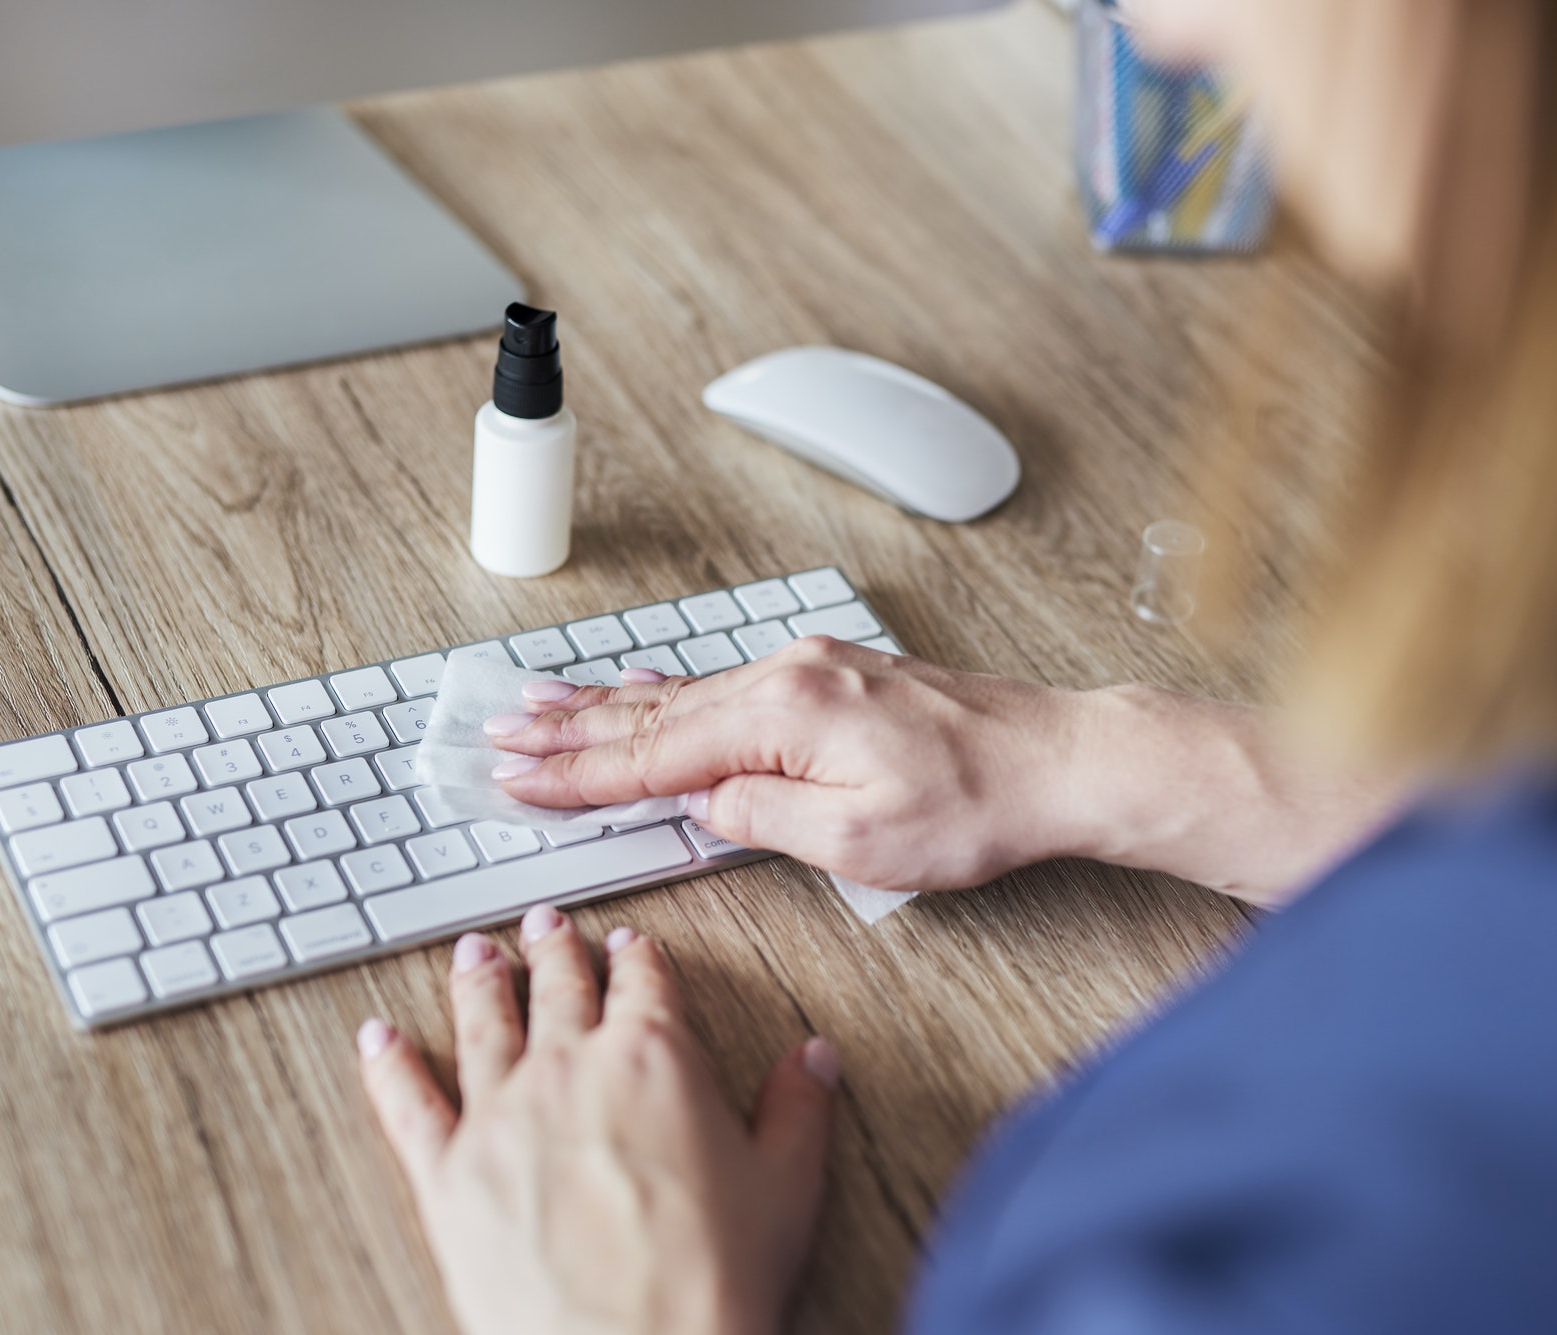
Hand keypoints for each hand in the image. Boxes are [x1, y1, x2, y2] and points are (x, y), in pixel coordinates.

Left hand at [358, 905, 839, 1334]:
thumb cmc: (711, 1284)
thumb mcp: (787, 1186)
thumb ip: (797, 1110)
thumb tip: (813, 1059)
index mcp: (655, 1060)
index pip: (645, 985)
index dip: (639, 958)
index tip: (631, 944)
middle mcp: (571, 1071)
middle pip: (560, 989)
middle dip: (554, 951)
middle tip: (545, 924)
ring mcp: (502, 1118)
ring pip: (483, 1025)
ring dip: (478, 982)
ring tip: (474, 954)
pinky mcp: (449, 1176)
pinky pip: (408, 1103)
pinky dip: (388, 1066)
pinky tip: (377, 1039)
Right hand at [489, 638, 1406, 905]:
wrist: (1060, 760)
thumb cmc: (976, 807)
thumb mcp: (858, 842)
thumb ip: (763, 819)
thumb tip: (705, 806)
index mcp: (783, 716)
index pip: (652, 754)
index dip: (576, 773)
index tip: (515, 777)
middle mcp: (787, 676)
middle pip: (652, 711)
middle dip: (568, 726)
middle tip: (497, 730)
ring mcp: (810, 669)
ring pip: (683, 692)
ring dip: (607, 704)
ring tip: (542, 703)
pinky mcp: (832, 677)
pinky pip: (723, 682)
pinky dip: (669, 691)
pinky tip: (644, 686)